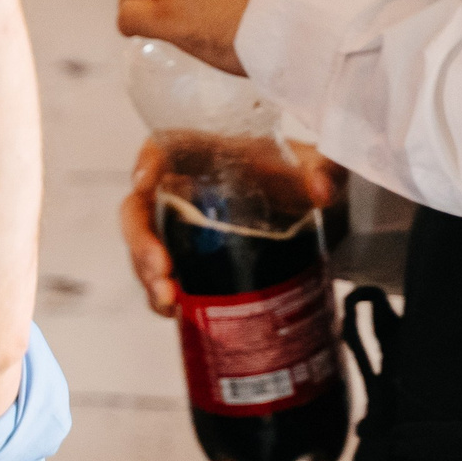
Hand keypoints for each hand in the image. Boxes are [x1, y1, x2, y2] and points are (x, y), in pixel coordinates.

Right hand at [120, 137, 345, 315]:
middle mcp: (180, 191)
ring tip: (168, 300)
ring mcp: (177, 229)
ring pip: (143, 248)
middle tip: (161, 268)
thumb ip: (322, 170)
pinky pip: (159, 278)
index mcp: (204, 156)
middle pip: (138, 209)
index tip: (144, 183)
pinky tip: (174, 312)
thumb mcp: (315, 169)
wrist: (310, 217)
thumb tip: (320, 190)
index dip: (146, 163)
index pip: (164, 148)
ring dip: (146, 275)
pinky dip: (160, 297)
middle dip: (141, 241)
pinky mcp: (185, 261)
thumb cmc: (299, 180)